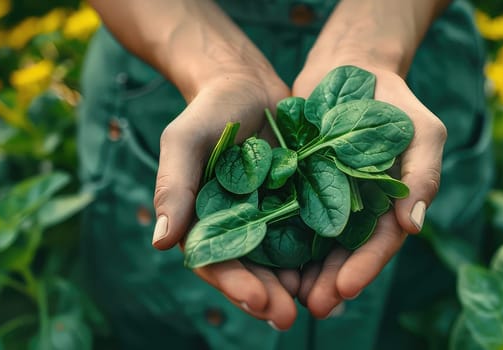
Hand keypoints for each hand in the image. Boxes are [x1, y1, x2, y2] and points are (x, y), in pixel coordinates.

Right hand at [151, 70, 302, 329]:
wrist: (247, 85)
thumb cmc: (208, 112)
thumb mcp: (185, 142)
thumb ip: (174, 187)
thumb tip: (160, 241)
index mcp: (205, 223)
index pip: (216, 263)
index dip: (235, 284)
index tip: (257, 299)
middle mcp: (239, 229)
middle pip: (254, 272)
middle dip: (270, 297)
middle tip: (289, 317)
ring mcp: (272, 219)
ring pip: (286, 263)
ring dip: (301, 286)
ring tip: (322, 304)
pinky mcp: (302, 204)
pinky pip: (314, 235)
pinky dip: (325, 255)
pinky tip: (342, 270)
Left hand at [292, 62, 447, 317]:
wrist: (350, 67)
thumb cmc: (395, 100)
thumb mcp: (422, 132)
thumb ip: (422, 175)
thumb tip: (412, 226)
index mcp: (389, 206)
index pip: (379, 244)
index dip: (364, 268)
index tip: (344, 288)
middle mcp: (356, 210)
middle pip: (342, 254)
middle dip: (328, 282)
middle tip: (312, 306)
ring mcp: (324, 199)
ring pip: (311, 244)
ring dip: (301, 272)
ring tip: (284, 296)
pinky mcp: (294, 184)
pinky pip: (283, 214)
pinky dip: (275, 237)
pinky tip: (259, 257)